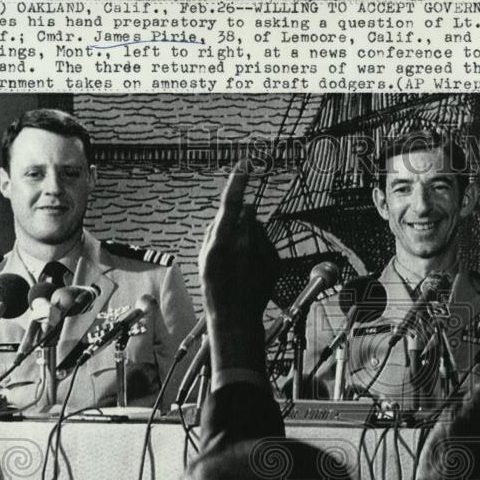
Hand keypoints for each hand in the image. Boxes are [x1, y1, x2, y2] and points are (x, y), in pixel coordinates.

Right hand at [198, 159, 279, 326]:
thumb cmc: (215, 287)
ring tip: (241, 261)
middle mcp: (244, 243)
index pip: (230, 204)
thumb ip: (214, 230)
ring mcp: (262, 252)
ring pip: (258, 227)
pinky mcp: (275, 259)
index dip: (236, 183)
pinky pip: (267, 242)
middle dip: (242, 218)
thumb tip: (226, 214)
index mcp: (222, 242)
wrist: (236, 316)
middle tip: (231, 241)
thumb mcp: (204, 258)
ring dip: (251, 235)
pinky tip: (252, 269)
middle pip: (248, 212)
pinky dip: (260, 249)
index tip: (244, 164)